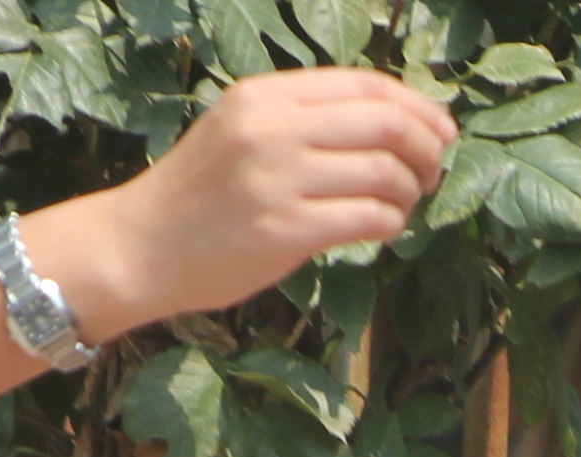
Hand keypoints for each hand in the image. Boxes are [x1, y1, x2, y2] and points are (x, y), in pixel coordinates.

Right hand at [49, 70, 458, 334]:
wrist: (140, 247)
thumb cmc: (198, 195)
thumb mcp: (240, 130)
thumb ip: (301, 119)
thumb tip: (392, 121)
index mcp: (265, 95)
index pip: (365, 85)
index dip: (417, 107)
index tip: (440, 131)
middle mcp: (272, 129)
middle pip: (387, 124)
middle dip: (427, 149)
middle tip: (432, 173)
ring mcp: (278, 179)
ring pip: (385, 173)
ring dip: (411, 193)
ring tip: (403, 206)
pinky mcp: (285, 231)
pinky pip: (370, 219)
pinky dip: (391, 224)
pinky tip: (383, 230)